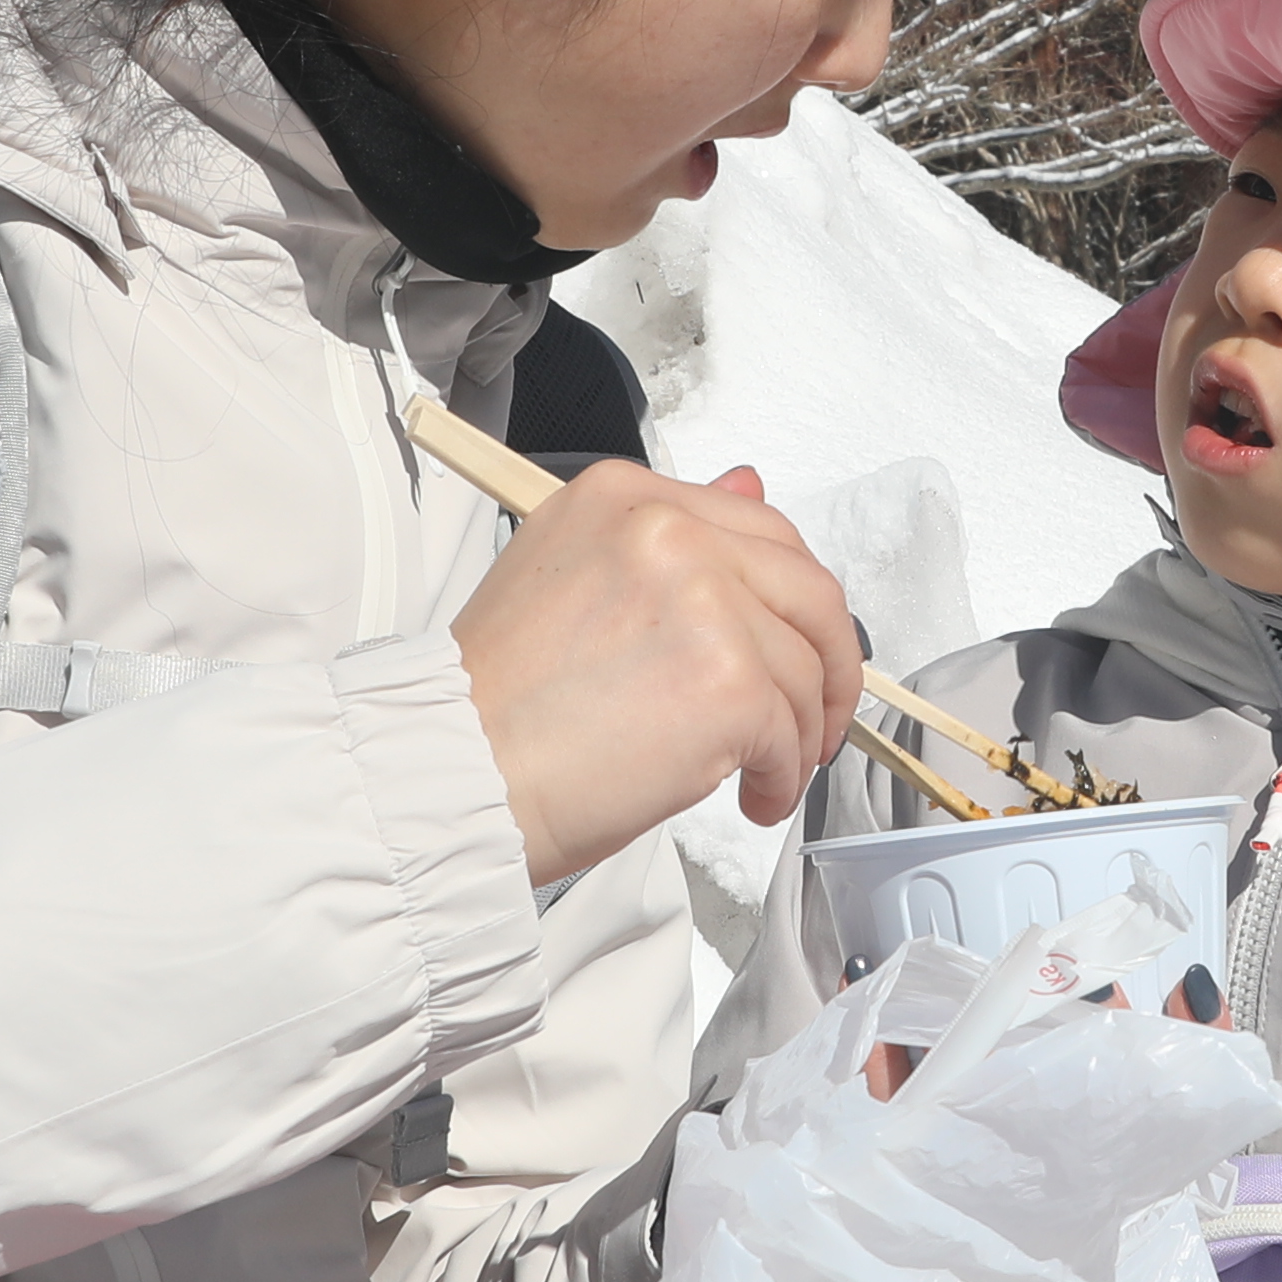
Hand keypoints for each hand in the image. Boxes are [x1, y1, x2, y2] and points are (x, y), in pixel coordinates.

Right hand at [449, 460, 858, 883]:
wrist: (456, 774)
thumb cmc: (497, 705)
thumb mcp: (573, 581)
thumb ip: (671, 537)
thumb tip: (749, 486)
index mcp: (623, 498)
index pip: (757, 527)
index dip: (790, 599)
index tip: (791, 644)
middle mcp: (665, 531)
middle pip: (806, 588)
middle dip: (825, 663)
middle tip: (812, 716)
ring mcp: (703, 601)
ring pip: (803, 669)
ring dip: (795, 735)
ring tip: (760, 774)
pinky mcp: (728, 680)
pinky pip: (790, 731)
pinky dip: (781, 775)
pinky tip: (749, 795)